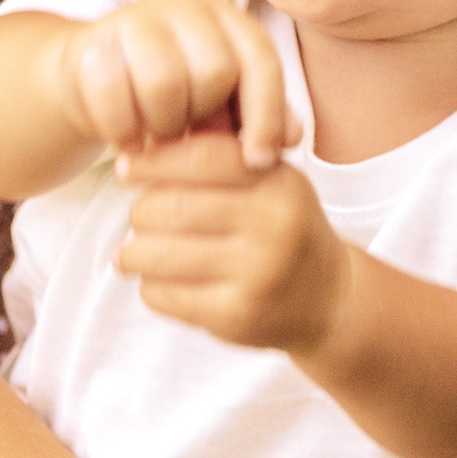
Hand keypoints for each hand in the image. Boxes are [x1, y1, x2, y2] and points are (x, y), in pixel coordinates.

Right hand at [57, 0, 290, 166]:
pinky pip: (113, 93)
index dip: (266, 116)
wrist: (95, 82)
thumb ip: (259, 117)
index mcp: (229, 20)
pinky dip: (121, 129)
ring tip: (157, 138)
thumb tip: (293, 138)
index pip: (261, 63)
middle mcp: (186, 10)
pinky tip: (126, 140)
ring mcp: (136, 19)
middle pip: (213, 72)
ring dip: (161, 126)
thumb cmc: (174, 96)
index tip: (258, 162)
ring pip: (164, 83)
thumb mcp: (223, 104)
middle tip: (187, 136)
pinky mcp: (93, 41)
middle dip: (202, 119)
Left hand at [113, 131, 346, 353]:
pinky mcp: (237, 316)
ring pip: (160, 254)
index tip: (127, 167)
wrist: (329, 299)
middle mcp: (273, 226)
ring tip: (131, 253)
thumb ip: (221, 156)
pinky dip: (149, 287)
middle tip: (139, 216)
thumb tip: (148, 141)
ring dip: (134, 252)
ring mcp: (256, 274)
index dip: (155, 160)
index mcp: (279, 183)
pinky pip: (165, 295)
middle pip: (172, 206)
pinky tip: (156, 283)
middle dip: (141, 210)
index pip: (202, 158)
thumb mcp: (270, 182)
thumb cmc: (284, 229)